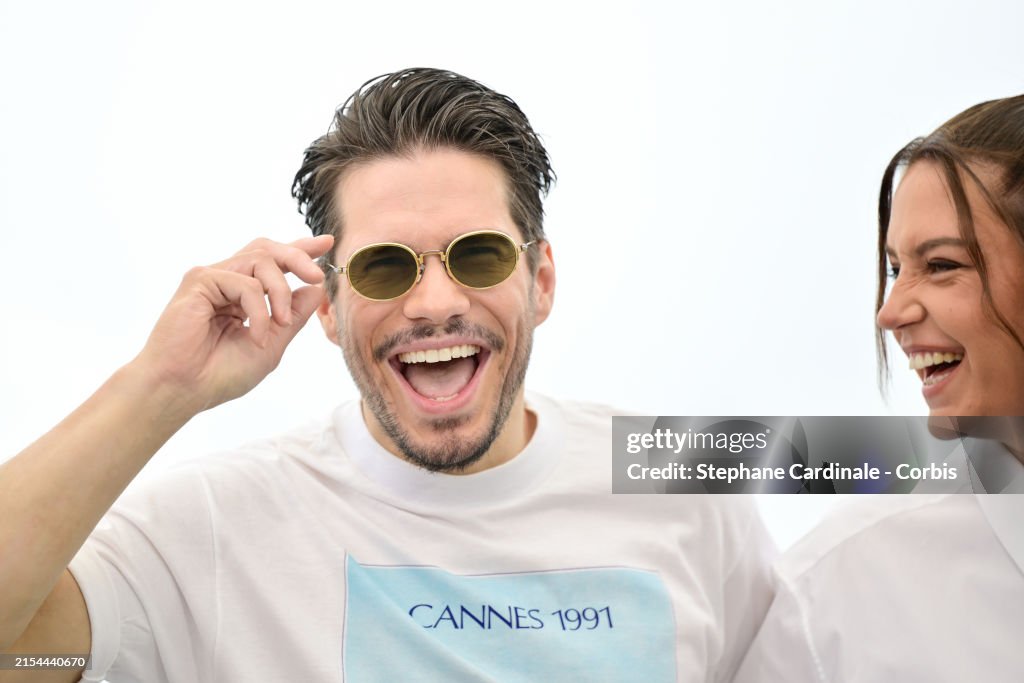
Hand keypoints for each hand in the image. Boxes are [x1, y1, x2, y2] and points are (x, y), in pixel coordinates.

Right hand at [131, 235, 334, 414]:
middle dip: (298, 256)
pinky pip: (244, 282)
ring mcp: (212, 279)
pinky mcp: (199, 281)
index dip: (300, 251)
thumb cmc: (219, 374)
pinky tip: (256, 334)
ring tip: (281, 322)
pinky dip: (259, 308)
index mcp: (242, 296)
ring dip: (280, 291)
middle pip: (267, 249)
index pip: (273, 263)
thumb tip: (316, 288)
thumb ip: (293, 316)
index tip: (326, 244)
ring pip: (260, 260)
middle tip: (317, 275)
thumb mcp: (272, 344)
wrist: (184, 389)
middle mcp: (226, 282)